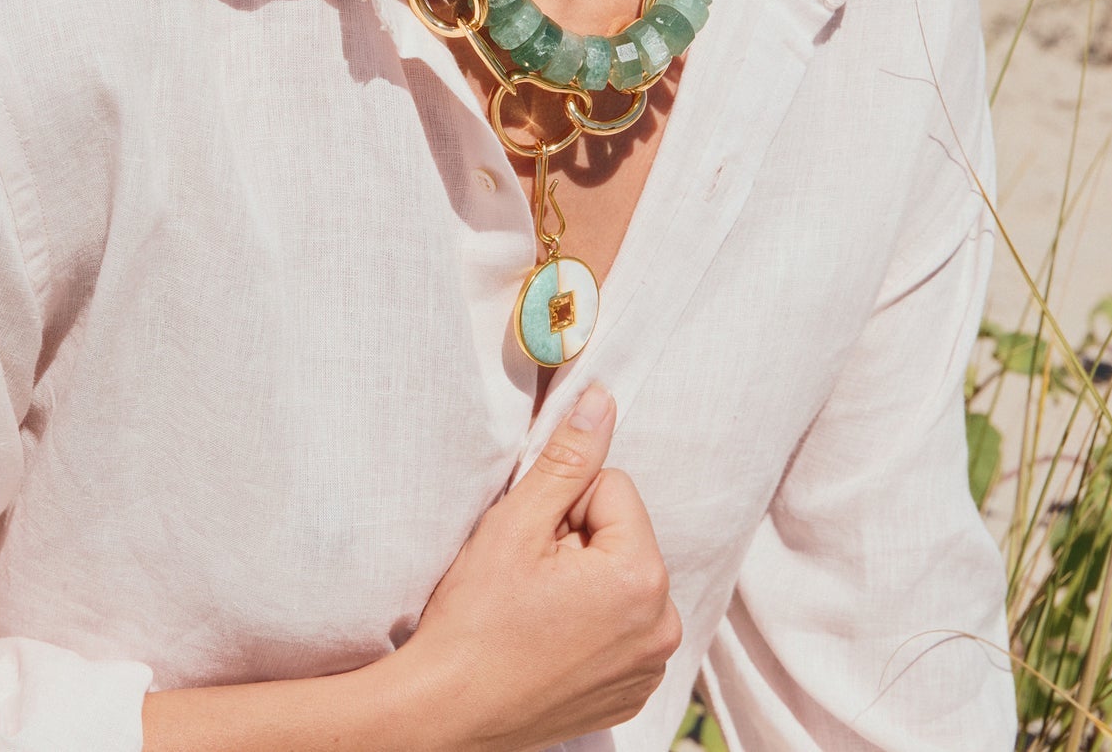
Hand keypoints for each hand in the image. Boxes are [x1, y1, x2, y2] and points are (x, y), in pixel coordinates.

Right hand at [398, 383, 680, 751]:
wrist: (448, 711)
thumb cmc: (477, 619)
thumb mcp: (517, 524)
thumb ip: (567, 458)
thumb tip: (602, 399)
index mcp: (641, 578)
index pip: (612, 488)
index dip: (563, 505)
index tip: (531, 546)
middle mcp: (663, 626)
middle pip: (621, 535)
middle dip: (576, 542)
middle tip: (528, 581)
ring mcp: (650, 666)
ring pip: (619, 578)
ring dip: (582, 582)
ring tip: (535, 612)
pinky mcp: (633, 692)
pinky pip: (621, 626)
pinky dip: (588, 625)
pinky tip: (547, 642)